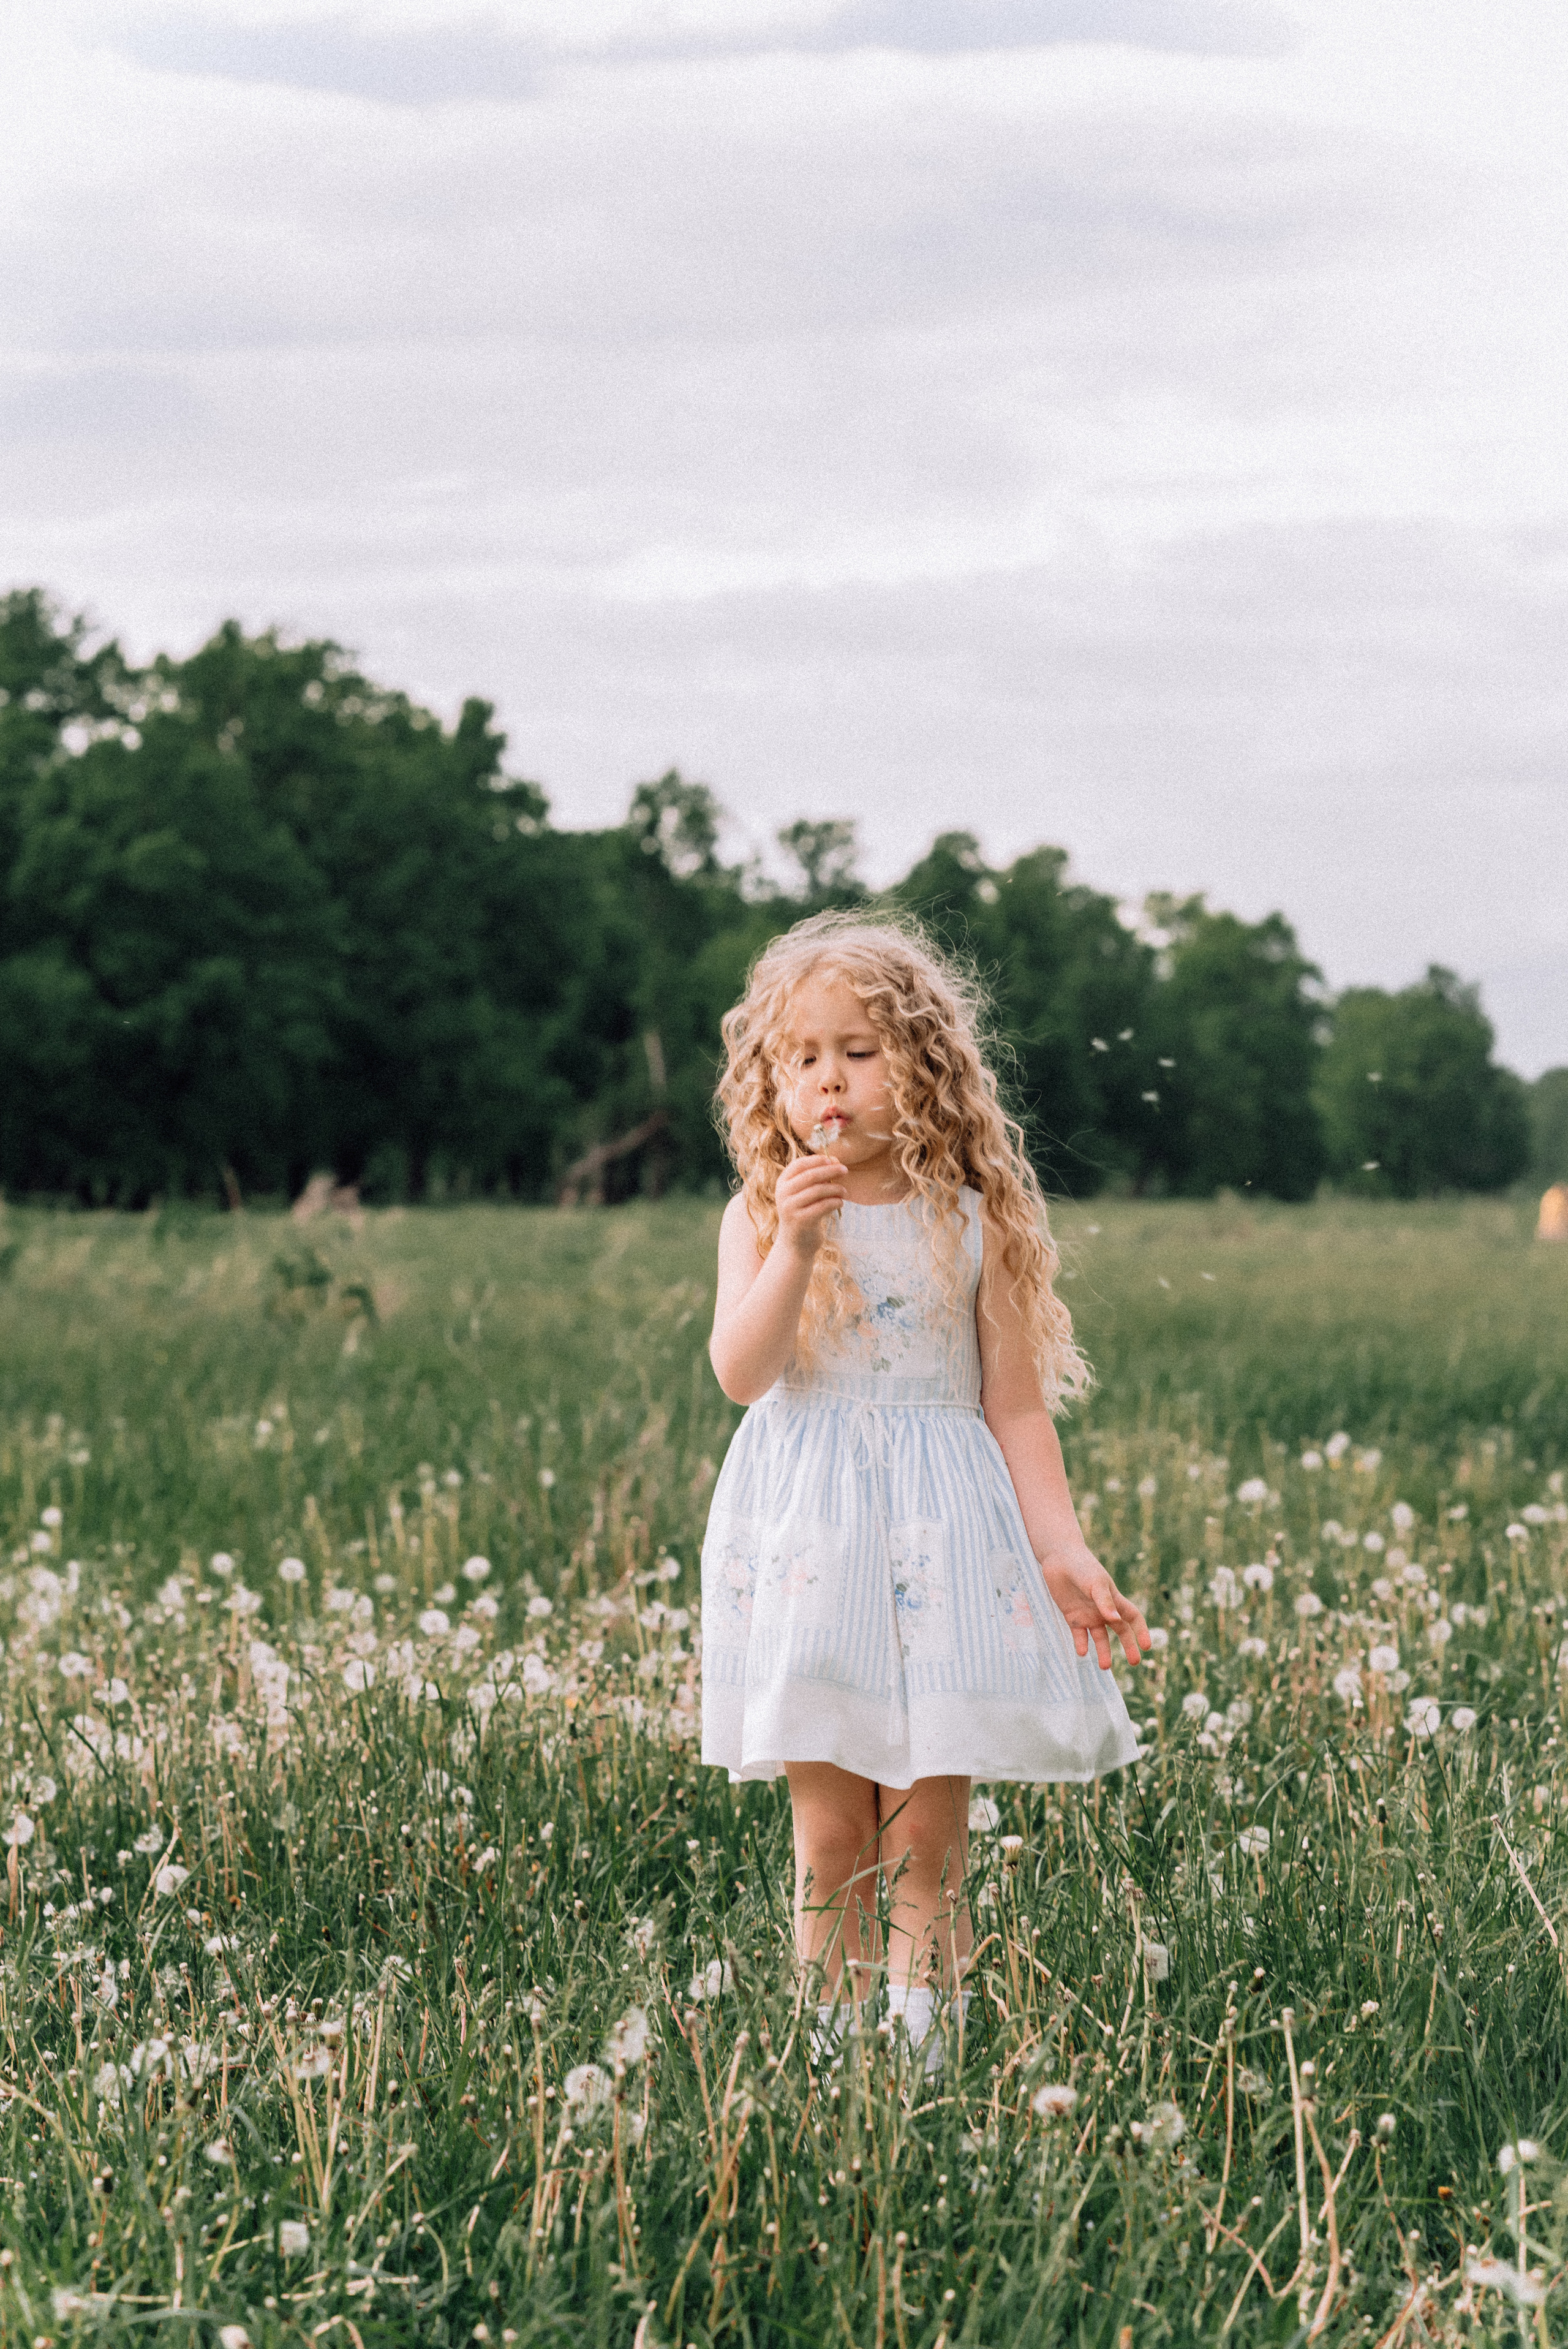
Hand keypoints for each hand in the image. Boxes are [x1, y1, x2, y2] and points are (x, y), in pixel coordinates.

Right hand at [774, 1152, 847, 1258]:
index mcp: (782, 1183)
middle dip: (830, 1171)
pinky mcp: (801, 1220)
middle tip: (845, 1170)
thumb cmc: (804, 1213)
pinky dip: (835, 1202)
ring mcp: (790, 1207)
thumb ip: (815, 1178)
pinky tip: (840, 1203)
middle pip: (810, 1175)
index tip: (832, 1160)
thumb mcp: (803, 1194)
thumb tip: (835, 1160)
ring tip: (845, 1192)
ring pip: (818, 1190)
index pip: (799, 1164)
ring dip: (836, 1188)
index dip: (816, 1160)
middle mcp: (783, 1194)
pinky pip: (823, 1205)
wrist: (795, 1244)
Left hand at [1038, 1544, 1150, 1670]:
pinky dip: (1081, 1645)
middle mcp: (1103, 1610)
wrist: (1059, 1558)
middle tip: (1134, 1663)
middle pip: (1120, 1631)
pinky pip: (1079, 1635)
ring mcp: (1088, 1614)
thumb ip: (1105, 1602)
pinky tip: (1082, 1653)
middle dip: (1128, 1646)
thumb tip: (1115, 1621)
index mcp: (1114, 1600)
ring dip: (1103, 1652)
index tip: (1147, 1646)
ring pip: (1100, 1638)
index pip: (1133, 1618)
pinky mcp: (1073, 1617)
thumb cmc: (1082, 1567)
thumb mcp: (1096, 1583)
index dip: (1141, 1631)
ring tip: (1104, 1667)